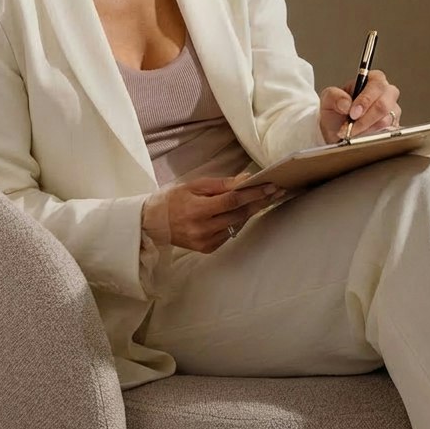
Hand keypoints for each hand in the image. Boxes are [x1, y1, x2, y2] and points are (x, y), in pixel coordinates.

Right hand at [161, 175, 282, 252]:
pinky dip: (237, 222)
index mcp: (198, 210)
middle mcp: (203, 229)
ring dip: (251, 212)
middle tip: (276, 191)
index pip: (232, 201)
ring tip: (265, 199)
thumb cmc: (174, 198)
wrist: (153, 222)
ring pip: (236, 225)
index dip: (253, 194)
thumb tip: (245, 179)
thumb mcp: (194, 185)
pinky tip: (244, 212)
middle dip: (259, 202)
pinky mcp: (207, 249)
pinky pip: (229, 234)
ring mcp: (205, 242)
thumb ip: (221, 184)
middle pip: (239, 214)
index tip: (270, 187)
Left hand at [319, 69, 400, 142]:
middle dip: (365, 118)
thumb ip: (334, 96)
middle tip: (351, 126)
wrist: (336, 131)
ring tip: (351, 132)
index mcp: (372, 80)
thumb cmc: (336, 111)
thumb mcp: (328, 99)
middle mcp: (386, 93)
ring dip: (366, 129)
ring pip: (385, 121)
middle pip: (384, 104)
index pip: (376, 85)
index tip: (353, 113)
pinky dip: (371, 136)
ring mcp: (392, 111)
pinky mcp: (393, 127)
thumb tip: (346, 103)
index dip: (366, 99)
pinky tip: (360, 136)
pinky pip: (387, 133)